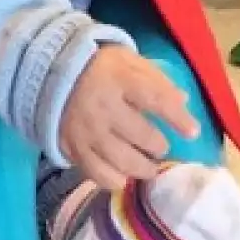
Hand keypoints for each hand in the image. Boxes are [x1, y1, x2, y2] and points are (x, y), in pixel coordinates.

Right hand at [59, 45, 198, 190]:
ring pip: (125, 162)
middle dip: (159, 145)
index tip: (192, 131)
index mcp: (117, 78)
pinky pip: (100, 176)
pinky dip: (116, 180)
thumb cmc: (97, 65)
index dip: (178, 118)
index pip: (156, 100)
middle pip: (144, 137)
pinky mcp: (72, 148)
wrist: (48, 70)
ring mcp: (86, 131)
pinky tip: (123, 174)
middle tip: (159, 145)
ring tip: (148, 165)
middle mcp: (102, 107)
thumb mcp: (127, 60)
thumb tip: (184, 102)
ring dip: (144, 167)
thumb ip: (156, 79)